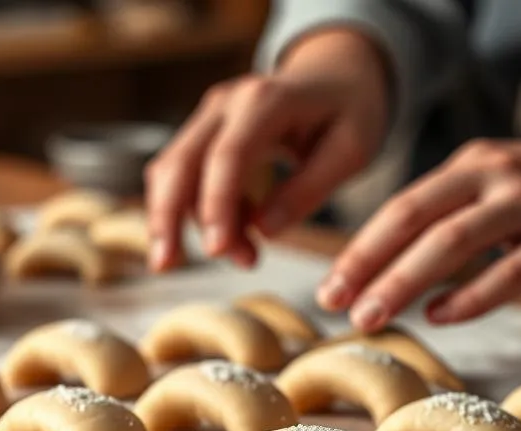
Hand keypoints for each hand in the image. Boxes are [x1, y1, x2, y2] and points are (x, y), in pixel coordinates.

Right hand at [144, 28, 390, 271]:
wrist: (334, 74)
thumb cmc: (348, 111)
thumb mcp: (352, 150)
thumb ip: (310, 189)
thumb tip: (265, 230)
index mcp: (266, 100)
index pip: (228, 155)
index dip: (217, 204)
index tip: (216, 251)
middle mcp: (226, 104)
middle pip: (179, 162)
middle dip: (167, 217)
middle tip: (167, 266)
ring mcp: (208, 118)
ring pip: (172, 173)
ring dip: (184, 222)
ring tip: (242, 258)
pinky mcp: (202, 135)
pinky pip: (183, 178)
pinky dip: (196, 214)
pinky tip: (233, 239)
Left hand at [318, 123, 520, 330]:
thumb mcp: (507, 186)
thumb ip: (457, 216)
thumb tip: (397, 266)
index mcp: (473, 164)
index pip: (401, 207)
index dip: (359, 248)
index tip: (327, 287)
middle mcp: (496, 175)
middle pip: (413, 217)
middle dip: (365, 262)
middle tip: (332, 303)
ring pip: (453, 241)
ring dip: (404, 281)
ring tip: (370, 316)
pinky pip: (512, 269)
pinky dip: (472, 295)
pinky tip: (441, 316)